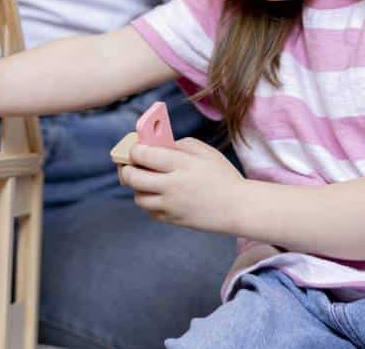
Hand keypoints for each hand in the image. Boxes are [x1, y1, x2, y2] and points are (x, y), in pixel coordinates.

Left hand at [118, 137, 244, 234]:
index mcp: (180, 165)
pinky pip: (150, 210)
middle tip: (129, 164)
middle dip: (126, 168)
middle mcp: (171, 186)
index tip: (135, 147)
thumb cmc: (222, 176)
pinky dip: (150, 201)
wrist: (238, 208)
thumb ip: (179, 145)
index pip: (143, 155)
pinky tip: (159, 194)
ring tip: (146, 179)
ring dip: (138, 187)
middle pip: (132, 177)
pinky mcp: (172, 219)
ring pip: (138, 197)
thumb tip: (157, 146)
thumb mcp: (205, 151)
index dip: (133, 149)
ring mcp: (170, 205)